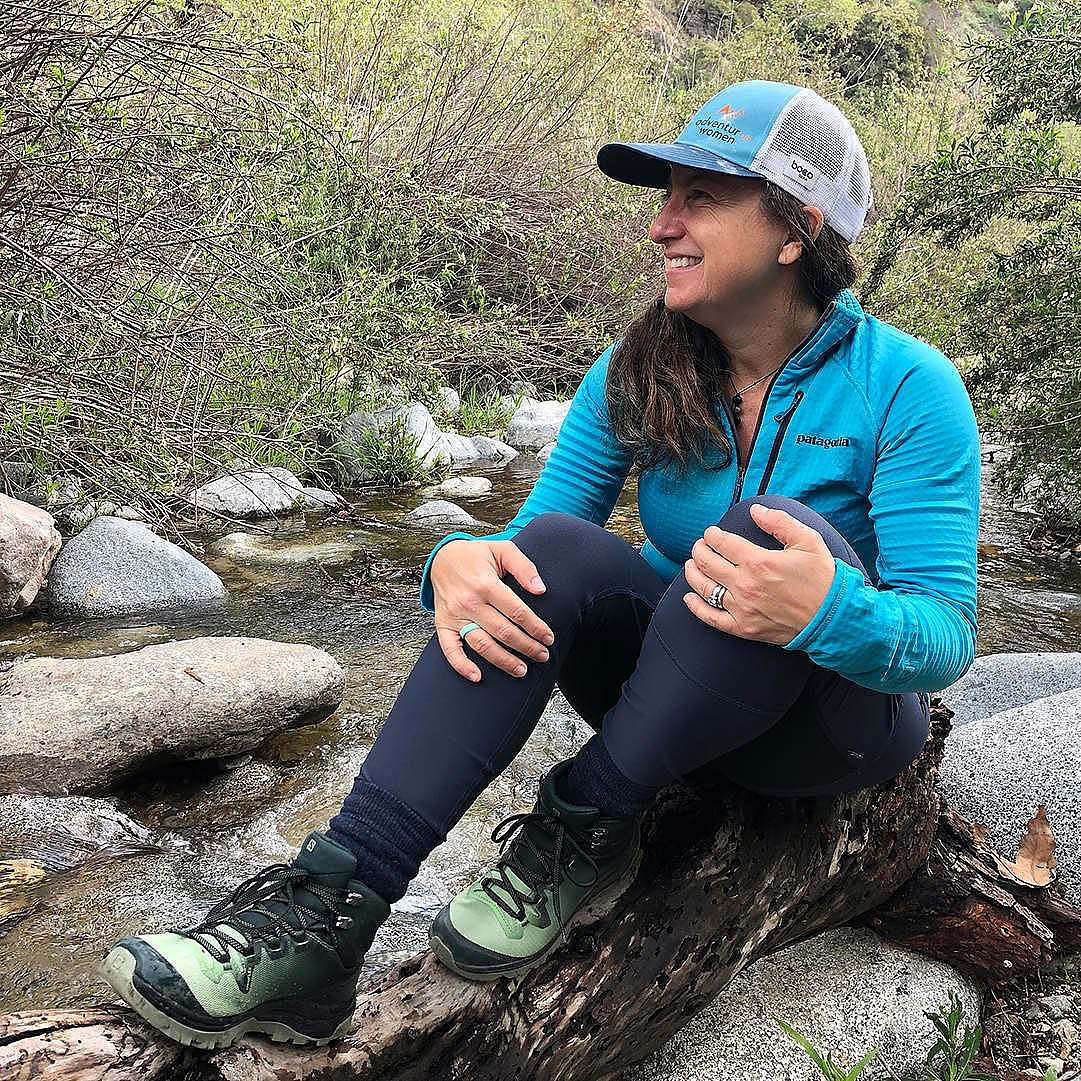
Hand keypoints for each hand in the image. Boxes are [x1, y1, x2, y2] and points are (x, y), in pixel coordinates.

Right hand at [430, 539, 555, 682]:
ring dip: (503, 661)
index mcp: (485, 584)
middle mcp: (469, 602)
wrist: (442, 557)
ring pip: (481, 644)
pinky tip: (477, 676)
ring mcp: (454, 616)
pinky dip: (461, 665)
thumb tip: (541, 590)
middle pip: (503, 632)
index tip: (548, 637)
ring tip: (522, 670)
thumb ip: (524, 567)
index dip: (535, 627)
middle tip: (542, 655)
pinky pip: (449, 649)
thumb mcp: (502, 549)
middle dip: (527, 647)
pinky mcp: (443, 624)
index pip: (516, 611)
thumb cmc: (476, 555)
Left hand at [681, 503, 835, 644]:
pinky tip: (689, 598)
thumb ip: (779, 521)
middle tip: (700, 546)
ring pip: (704, 588)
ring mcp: (742, 608)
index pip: (722, 543)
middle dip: (699, 550)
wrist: (834, 618)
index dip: (712, 535)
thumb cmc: (823, 579)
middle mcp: (745, 585)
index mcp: (758, 562)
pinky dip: (696, 607)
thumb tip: (756, 510)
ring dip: (692, 573)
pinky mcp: (744, 628)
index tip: (712, 533)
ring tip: (692, 565)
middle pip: (707, 563)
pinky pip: (712, 618)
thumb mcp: (807, 540)